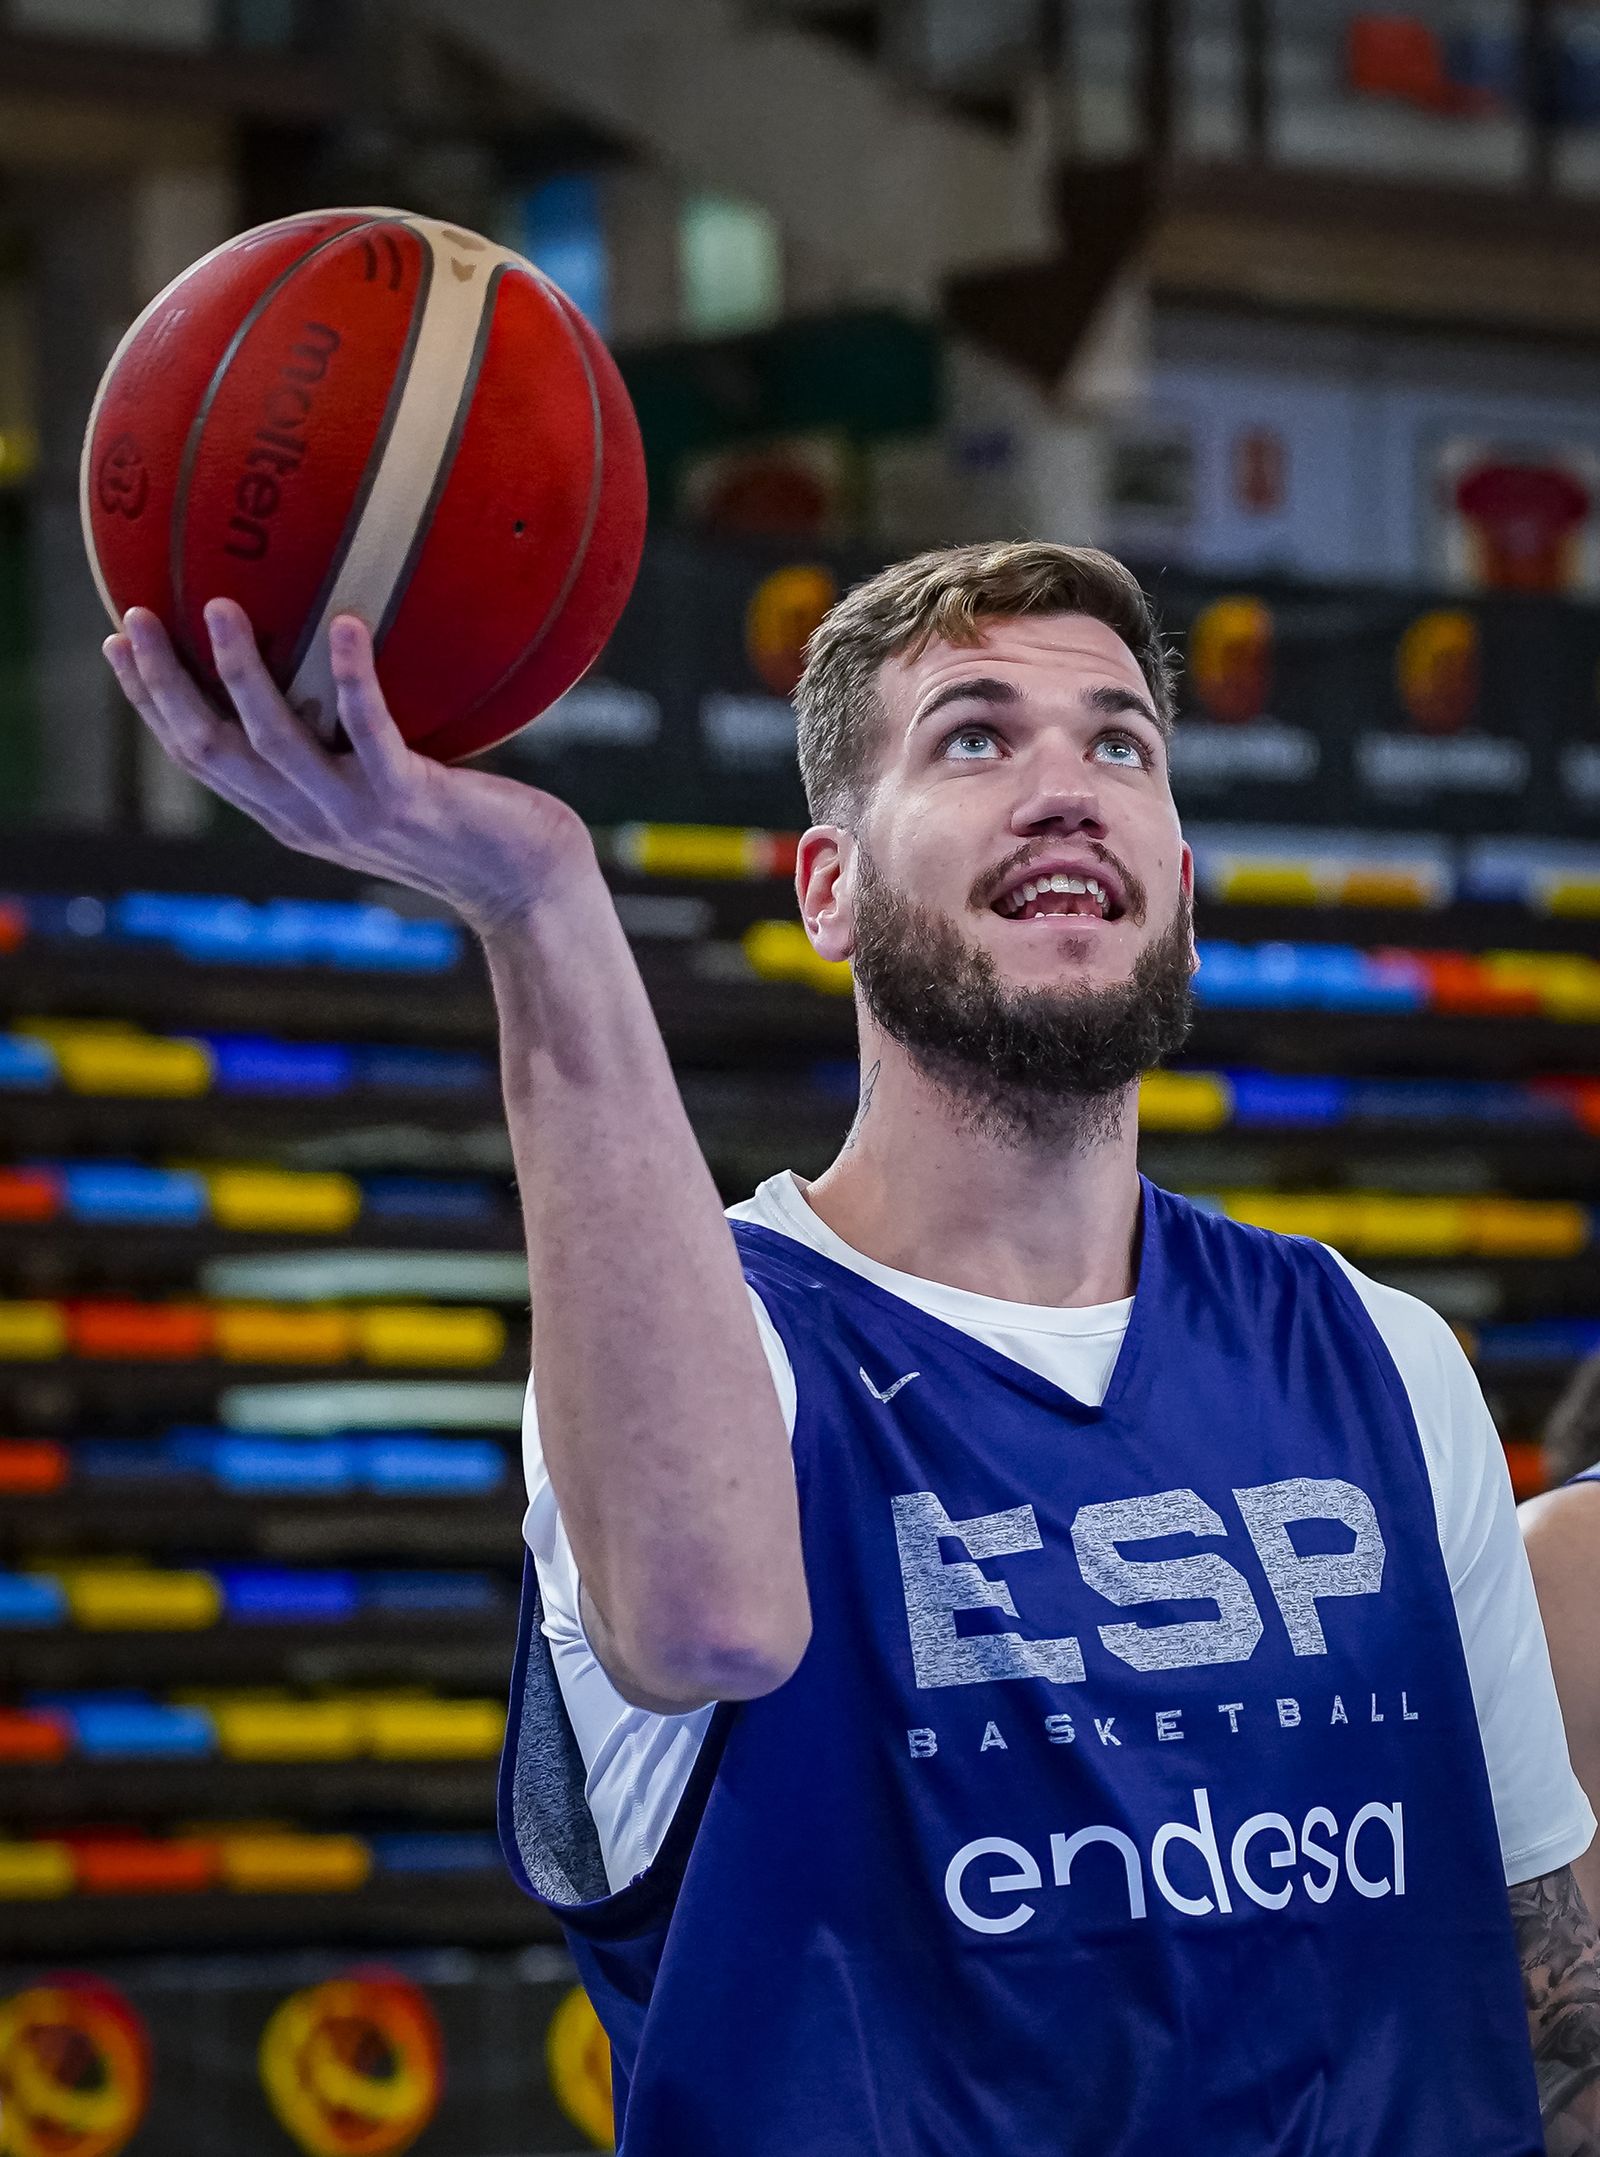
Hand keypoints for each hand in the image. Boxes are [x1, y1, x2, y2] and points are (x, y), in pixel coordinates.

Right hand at [104, 601, 597, 937]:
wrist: (527, 884)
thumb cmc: (463, 823)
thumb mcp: (384, 783)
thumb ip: (343, 739)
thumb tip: (330, 649)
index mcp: (291, 813)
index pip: (200, 756)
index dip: (151, 703)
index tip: (118, 644)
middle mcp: (309, 818)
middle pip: (211, 750)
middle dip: (165, 685)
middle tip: (137, 616)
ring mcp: (356, 811)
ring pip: (274, 741)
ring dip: (240, 672)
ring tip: (220, 605)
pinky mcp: (409, 798)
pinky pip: (371, 730)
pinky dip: (352, 678)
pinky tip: (345, 624)